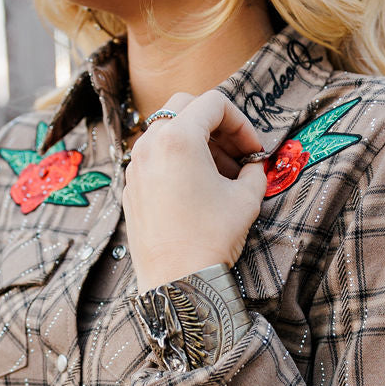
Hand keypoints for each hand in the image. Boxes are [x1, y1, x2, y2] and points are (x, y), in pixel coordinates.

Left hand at [122, 89, 266, 292]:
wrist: (177, 281)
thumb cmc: (211, 239)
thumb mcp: (246, 199)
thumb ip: (254, 171)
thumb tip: (252, 166)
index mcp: (179, 138)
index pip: (214, 103)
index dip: (242, 122)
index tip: (254, 150)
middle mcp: (150, 145)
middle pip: (184, 106)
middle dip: (215, 125)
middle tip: (236, 153)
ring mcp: (135, 167)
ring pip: (166, 132)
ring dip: (195, 143)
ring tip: (219, 174)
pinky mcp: (130, 189)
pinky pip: (154, 159)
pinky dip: (176, 162)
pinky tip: (196, 190)